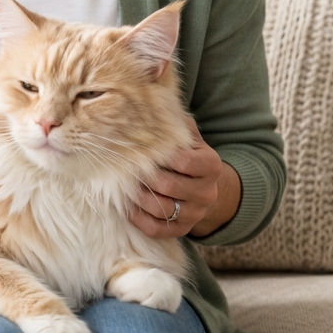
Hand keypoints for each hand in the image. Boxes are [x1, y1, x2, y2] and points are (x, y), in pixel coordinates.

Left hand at [130, 120, 241, 238]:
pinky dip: (139, 220)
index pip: (182, 161)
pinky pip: (159, 229)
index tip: (139, 151)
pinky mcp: (184, 229)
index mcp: (210, 165)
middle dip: (143, 177)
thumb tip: (150, 102)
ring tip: (122, 186)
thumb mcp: (186, 136)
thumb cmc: (186, 155)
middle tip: (123, 169)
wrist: (201, 186)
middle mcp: (208, 191)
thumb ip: (174, 123)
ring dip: (138, 198)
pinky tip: (128, 208)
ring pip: (162, 208)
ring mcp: (196, 213)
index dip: (158, 157)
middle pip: (168, 185)